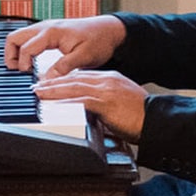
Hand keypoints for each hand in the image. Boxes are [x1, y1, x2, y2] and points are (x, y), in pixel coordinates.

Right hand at [6, 15, 125, 75]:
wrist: (109, 31)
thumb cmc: (99, 41)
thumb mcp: (83, 57)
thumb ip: (63, 68)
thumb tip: (46, 80)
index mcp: (52, 32)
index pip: (26, 48)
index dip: (23, 64)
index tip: (29, 77)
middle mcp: (45, 28)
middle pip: (15, 38)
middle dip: (11, 56)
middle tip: (18, 72)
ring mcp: (46, 29)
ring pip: (20, 37)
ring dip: (17, 53)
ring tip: (23, 69)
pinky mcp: (49, 33)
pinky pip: (29, 39)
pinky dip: (25, 50)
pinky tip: (32, 63)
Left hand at [33, 70, 148, 140]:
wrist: (157, 119)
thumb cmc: (143, 117)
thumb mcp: (121, 105)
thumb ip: (105, 105)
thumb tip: (91, 114)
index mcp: (112, 79)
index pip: (83, 76)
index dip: (64, 80)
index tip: (51, 84)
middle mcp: (107, 80)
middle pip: (74, 78)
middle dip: (54, 82)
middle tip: (37, 87)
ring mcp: (106, 90)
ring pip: (74, 87)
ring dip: (54, 91)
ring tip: (39, 94)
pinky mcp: (106, 102)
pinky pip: (80, 101)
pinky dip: (64, 103)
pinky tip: (53, 105)